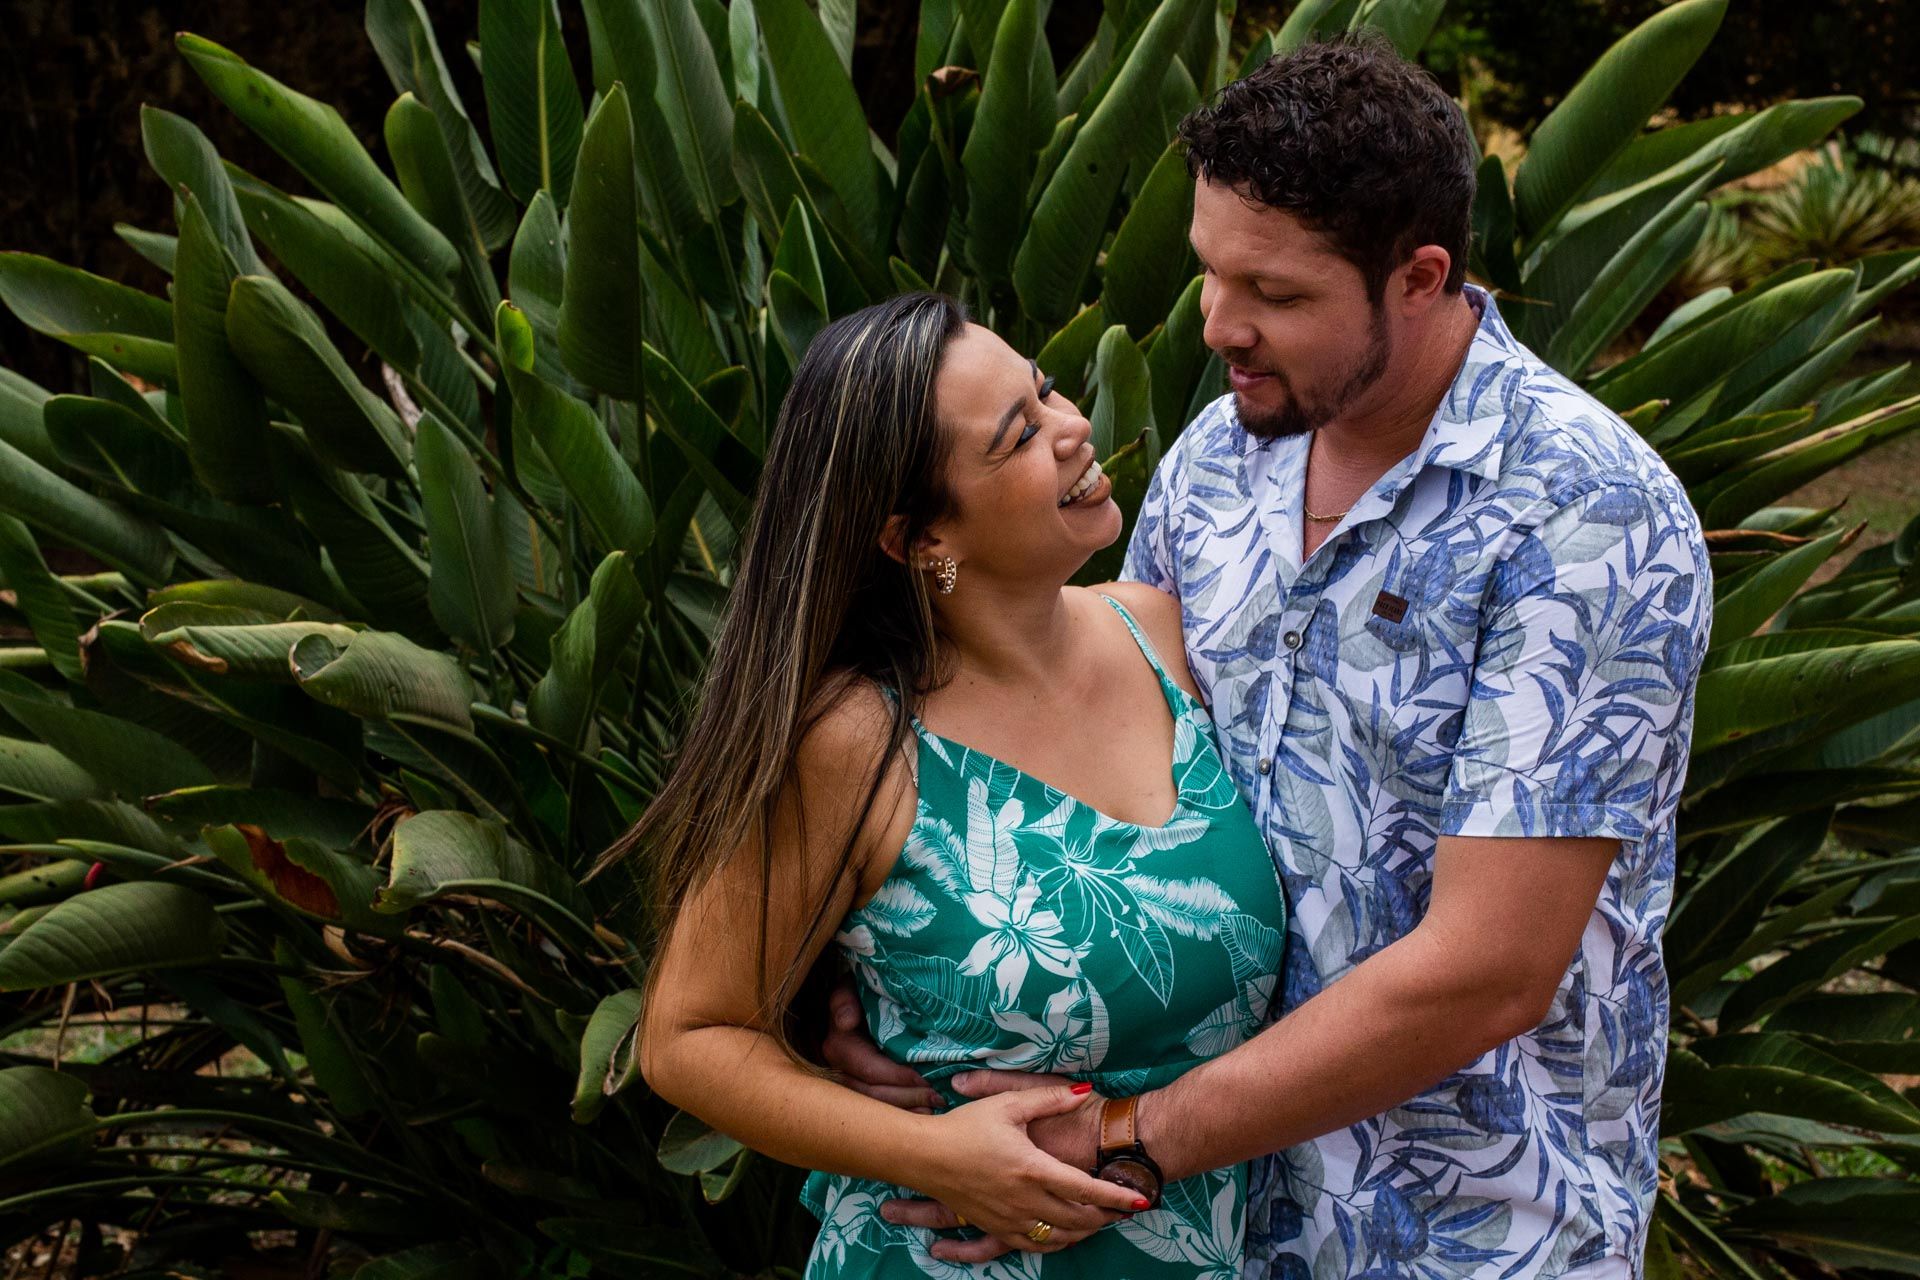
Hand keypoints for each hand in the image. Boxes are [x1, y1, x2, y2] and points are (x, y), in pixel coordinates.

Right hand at [820, 976, 943, 1111]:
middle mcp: (841, 1071)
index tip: (926, 1079)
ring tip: (936, 1108)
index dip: (899, 1077)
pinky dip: (904, 1113)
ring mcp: (851, 1084)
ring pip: (878, 1107)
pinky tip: (926, 1114)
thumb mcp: (849, 988)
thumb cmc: (859, 991)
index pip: (871, 1071)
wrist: (858, 1000)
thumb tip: (846, 1021)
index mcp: (839, 1047)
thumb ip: (844, 999)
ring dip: (908, 1110)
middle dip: (909, 1098)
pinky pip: (882, 1109)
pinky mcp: (863, 1089)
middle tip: (939, 1098)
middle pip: (875, 1095)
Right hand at [892, 1084, 1141, 1260]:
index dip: (1117, 1195)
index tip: (1142, 1198)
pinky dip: (1055, 1243)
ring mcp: (1009, 1217)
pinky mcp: (994, 1226)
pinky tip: (1064, 1235)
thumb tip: (1082, 1091)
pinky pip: (1032, 1245)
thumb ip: (1049, 1097)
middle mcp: (1024, 1198)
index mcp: (1031, 1167)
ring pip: (1058, 1236)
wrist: (923, 1155)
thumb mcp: (1007, 1105)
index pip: (1085, 1188)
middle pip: (1078, 1218)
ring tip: (1101, 1221)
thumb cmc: (965, 1126)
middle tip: (1124, 1209)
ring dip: (1084, 1231)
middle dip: (1106, 1216)